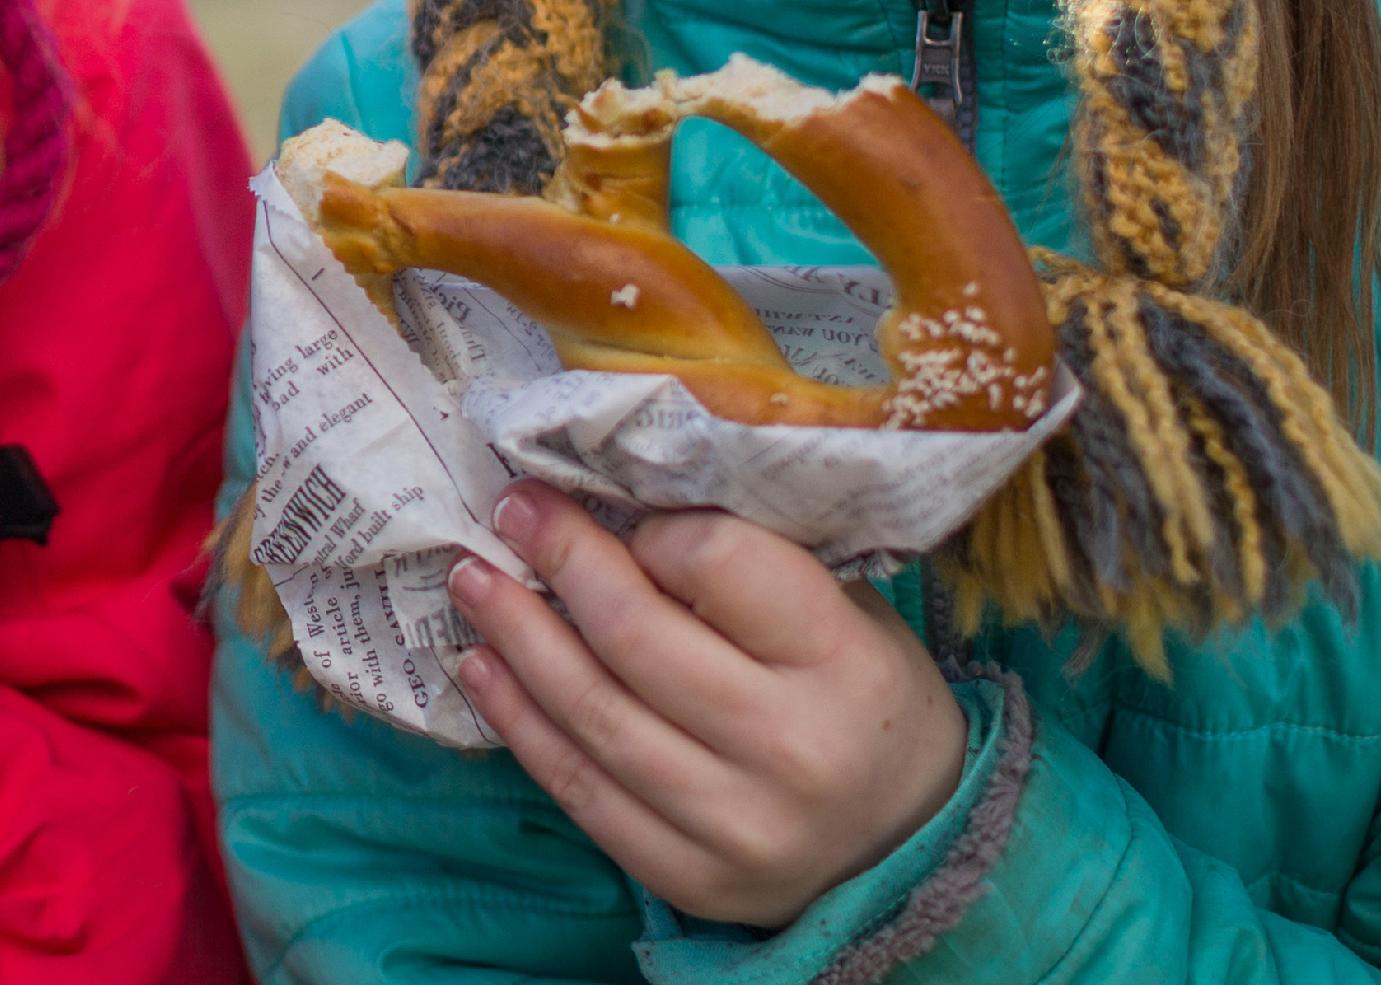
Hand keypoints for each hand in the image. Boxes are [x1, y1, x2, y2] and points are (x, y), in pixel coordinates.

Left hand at [451, 482, 965, 928]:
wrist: (908, 837)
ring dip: (514, 640)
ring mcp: (738, 824)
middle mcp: (792, 748)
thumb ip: (748, 562)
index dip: (653, 529)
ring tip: (472, 582)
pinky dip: (519, 725)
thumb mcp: (841, 609)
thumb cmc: (856, 691)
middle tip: (509, 511)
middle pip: (635, 637)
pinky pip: (580, 793)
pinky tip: (484, 671)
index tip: (617, 508)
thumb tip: (613, 502)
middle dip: (559, 560)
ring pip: (593, 716)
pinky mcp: (691, 878)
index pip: (718, 564)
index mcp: (843, 661)